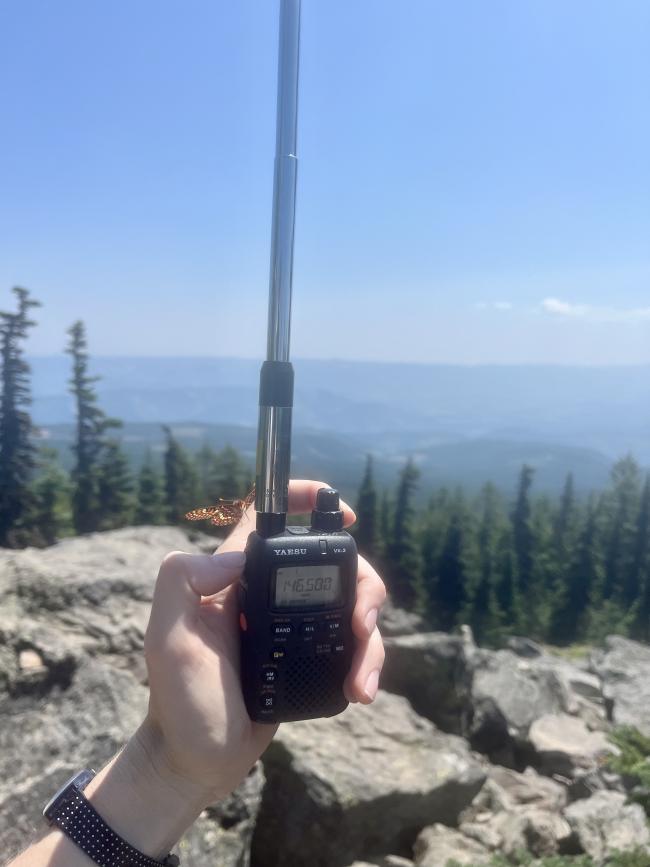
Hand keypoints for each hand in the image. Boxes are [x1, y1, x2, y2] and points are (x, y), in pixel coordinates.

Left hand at [141, 480, 386, 803]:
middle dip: (363, 586)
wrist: (198, 760)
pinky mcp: (312, 659)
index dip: (305, 498)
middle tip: (361, 622)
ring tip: (361, 678)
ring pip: (352, 605)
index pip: (269, 517)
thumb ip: (184, 582)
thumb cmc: (179, 700)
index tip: (343, 512)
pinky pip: (352, 645)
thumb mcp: (167, 637)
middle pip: (334, 563)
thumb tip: (237, 556)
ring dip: (370, 635)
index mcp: (236, 577)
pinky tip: (360, 690)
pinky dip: (365, 662)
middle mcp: (269, 595)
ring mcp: (294, 627)